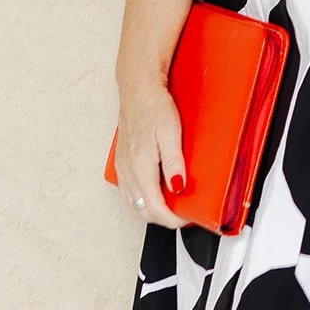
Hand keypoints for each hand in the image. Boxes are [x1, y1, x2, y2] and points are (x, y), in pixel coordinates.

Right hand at [113, 78, 193, 230]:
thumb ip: (174, 162)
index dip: (173, 219)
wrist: (138, 89)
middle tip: (183, 213)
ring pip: (134, 204)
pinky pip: (128, 193)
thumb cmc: (154, 106)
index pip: (156, 208)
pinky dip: (141, 200)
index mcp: (140, 167)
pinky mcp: (121, 164)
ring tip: (172, 205)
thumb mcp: (171, 132)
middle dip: (164, 218)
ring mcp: (122, 169)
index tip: (188, 217)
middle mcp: (128, 172)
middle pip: (144, 211)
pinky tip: (153, 193)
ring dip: (152, 211)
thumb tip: (178, 188)